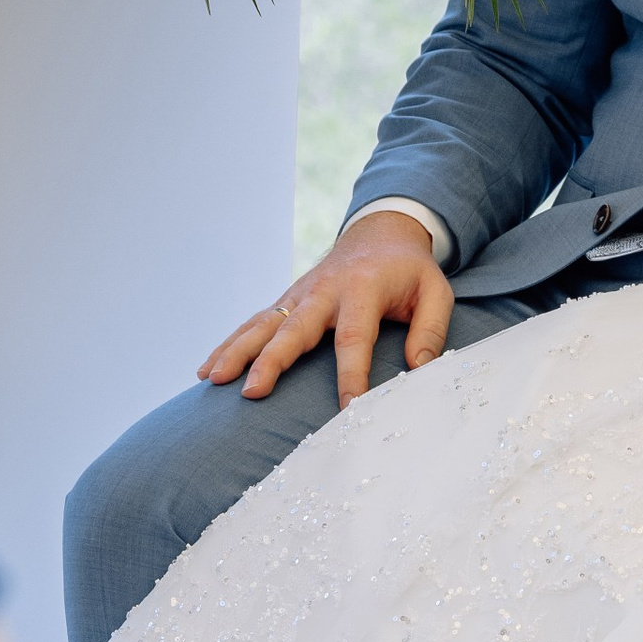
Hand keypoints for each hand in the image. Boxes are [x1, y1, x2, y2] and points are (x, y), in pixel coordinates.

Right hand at [197, 210, 453, 408]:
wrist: (381, 233)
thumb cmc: (409, 271)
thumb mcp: (436, 290)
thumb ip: (431, 329)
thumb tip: (419, 368)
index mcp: (363, 289)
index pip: (354, 338)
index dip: (352, 374)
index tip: (350, 408)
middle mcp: (324, 291)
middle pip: (293, 330)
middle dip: (271, 361)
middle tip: (252, 391)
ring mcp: (299, 295)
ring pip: (263, 325)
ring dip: (236, 351)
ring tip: (212, 379)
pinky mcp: (286, 301)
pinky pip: (254, 324)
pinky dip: (229, 345)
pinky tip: (206, 370)